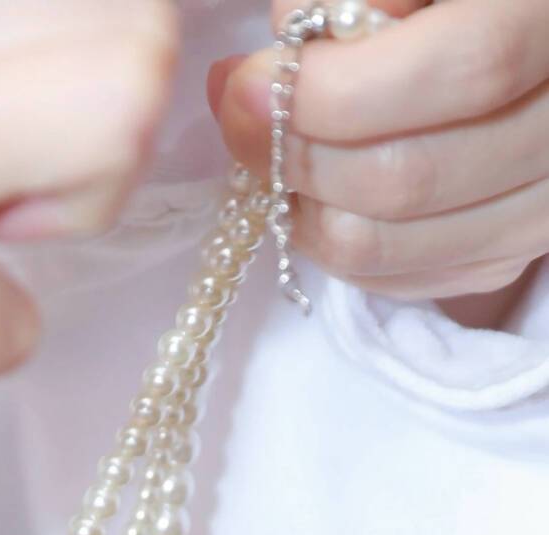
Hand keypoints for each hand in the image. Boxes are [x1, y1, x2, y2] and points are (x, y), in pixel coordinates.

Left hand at [209, 0, 547, 320]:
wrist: (510, 32)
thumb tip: (284, 49)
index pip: (465, 71)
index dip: (338, 88)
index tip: (247, 80)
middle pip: (413, 176)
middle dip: (299, 154)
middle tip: (242, 116)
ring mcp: (543, 205)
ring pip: (391, 242)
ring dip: (303, 206)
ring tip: (270, 150)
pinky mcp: (509, 251)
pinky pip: (399, 275)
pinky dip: (333, 241)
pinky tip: (314, 189)